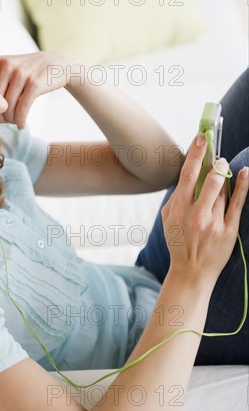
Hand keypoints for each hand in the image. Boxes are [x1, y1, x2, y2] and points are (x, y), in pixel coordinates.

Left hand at [0, 51, 78, 128]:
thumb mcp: (8, 68)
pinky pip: (22, 109)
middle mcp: (7, 66)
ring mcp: (21, 74)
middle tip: (5, 122)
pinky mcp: (34, 84)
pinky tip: (21, 125)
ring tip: (14, 122)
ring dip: (11, 121)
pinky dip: (21, 121)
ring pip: (8, 107)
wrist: (57, 65)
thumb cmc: (28, 72)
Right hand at [161, 133, 247, 286]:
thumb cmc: (178, 242)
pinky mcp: (229, 231)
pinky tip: (244, 174)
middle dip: (215, 162)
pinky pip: (238, 203)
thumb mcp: (168, 219)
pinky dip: (242, 186)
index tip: (202, 137)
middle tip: (217, 154)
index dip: (196, 153)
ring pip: (223, 190)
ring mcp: (214, 223)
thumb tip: (189, 173)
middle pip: (210, 180)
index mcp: (178, 210)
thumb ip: (176, 196)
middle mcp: (196, 215)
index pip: (188, 175)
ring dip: (224, 175)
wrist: (191, 272)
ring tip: (222, 168)